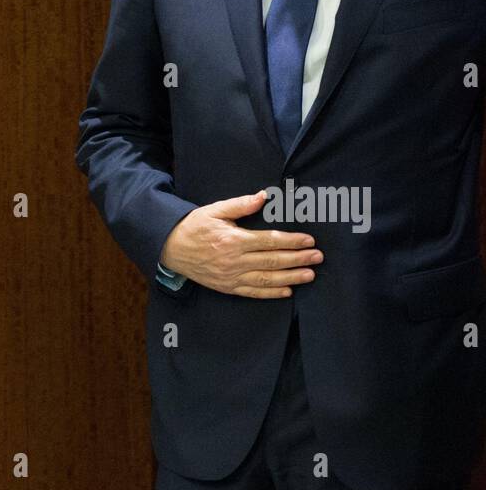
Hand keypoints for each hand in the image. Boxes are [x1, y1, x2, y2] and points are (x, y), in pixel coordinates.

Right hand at [159, 189, 322, 297]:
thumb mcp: (215, 210)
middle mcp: (234, 260)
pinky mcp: (228, 287)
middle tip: (318, 258)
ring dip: (291, 277)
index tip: (309, 241)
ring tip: (310, 275)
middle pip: (272, 261)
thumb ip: (240, 205)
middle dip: (298, 259)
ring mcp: (231, 277)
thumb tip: (263, 196)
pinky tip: (288, 290)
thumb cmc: (194, 226)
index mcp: (233, 239)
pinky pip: (253, 292)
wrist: (171, 248)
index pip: (269, 241)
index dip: (291, 241)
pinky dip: (271, 293)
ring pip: (267, 279)